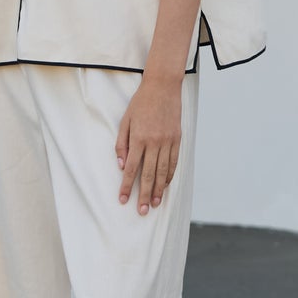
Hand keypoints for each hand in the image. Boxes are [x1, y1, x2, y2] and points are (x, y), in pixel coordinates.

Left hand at [116, 73, 182, 213]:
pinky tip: (165, 186)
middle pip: (148, 174)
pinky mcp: (177, 139)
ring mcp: (167, 141)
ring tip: (155, 204)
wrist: (162, 87)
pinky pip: (174, 162)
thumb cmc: (141, 103)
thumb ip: (122, 143)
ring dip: (158, 190)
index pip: (131, 168)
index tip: (123, 199)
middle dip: (144, 195)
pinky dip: (170, 176)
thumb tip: (121, 165)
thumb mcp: (125, 121)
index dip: (127, 186)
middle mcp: (154, 142)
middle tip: (141, 211)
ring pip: (163, 171)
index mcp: (138, 138)